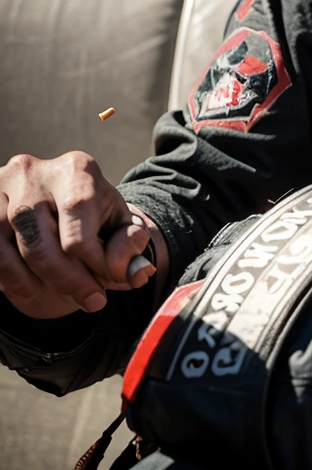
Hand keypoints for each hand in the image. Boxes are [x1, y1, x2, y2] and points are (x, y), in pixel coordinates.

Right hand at [0, 151, 157, 318]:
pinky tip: (32, 284)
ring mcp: (1, 189)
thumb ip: (130, 244)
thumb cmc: (92, 213)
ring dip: (36, 284)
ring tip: (61, 293)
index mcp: (77, 170)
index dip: (94, 269)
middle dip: (67, 282)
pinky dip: (11, 280)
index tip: (107, 288)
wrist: (59, 198)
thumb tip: (138, 272)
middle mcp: (34, 173)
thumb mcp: (118, 222)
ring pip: (10, 254)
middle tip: (91, 302)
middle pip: (42, 245)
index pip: (78, 234)